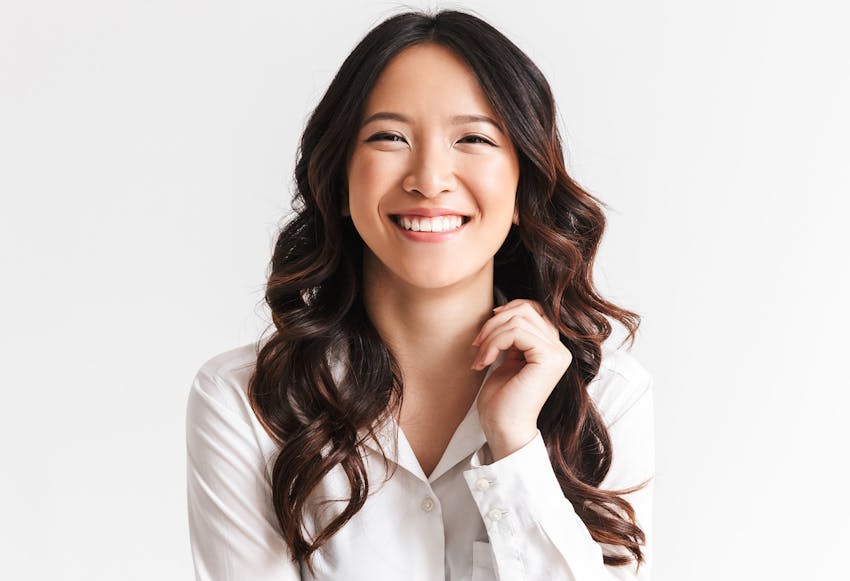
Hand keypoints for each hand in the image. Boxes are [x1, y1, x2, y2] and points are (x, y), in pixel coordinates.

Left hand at [471, 298, 572, 459]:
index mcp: (550, 347)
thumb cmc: (501, 401)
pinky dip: (493, 343)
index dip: (505, 312)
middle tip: (476, 346)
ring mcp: (557, 353)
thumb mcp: (506, 359)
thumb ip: (512, 336)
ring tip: (479, 357)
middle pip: (525, 309)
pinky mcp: (549, 358)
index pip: (532, 309)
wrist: (503, 430)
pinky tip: (484, 362)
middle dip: (493, 323)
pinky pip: (516, 332)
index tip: (484, 333)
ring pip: (518, 319)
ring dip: (490, 335)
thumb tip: (503, 310)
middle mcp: (559, 348)